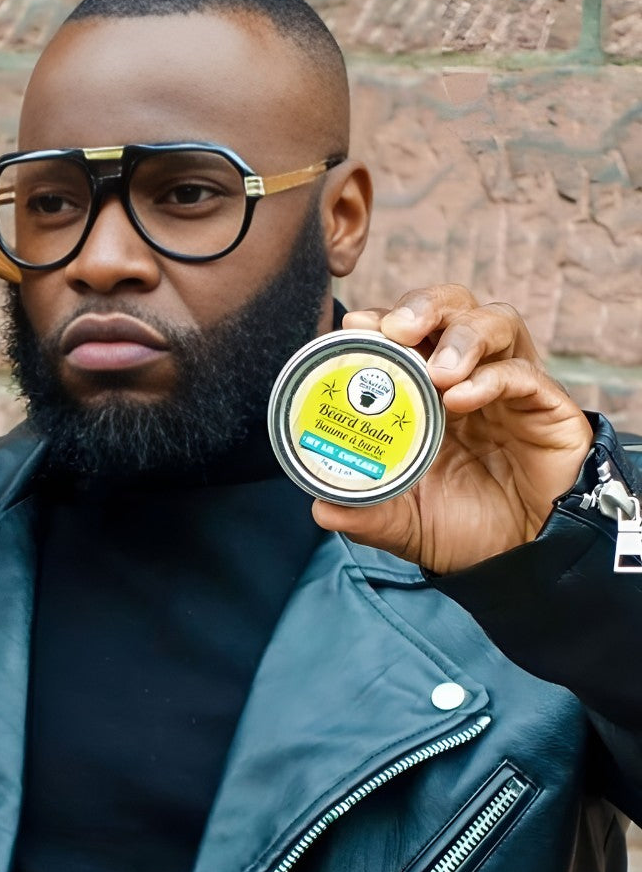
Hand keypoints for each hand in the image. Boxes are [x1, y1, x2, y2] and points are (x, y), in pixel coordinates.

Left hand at [311, 285, 592, 573]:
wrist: (519, 564)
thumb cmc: (462, 529)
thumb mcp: (403, 522)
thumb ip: (366, 514)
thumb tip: (321, 509)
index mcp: (429, 390)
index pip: (407, 332)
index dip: (382, 320)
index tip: (354, 325)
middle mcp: (470, 377)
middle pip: (453, 308)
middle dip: (423, 307)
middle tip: (396, 329)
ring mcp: (512, 389)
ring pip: (496, 324)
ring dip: (462, 336)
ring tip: (438, 372)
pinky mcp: (550, 410)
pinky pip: (526, 376)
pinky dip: (493, 378)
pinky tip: (463, 398)